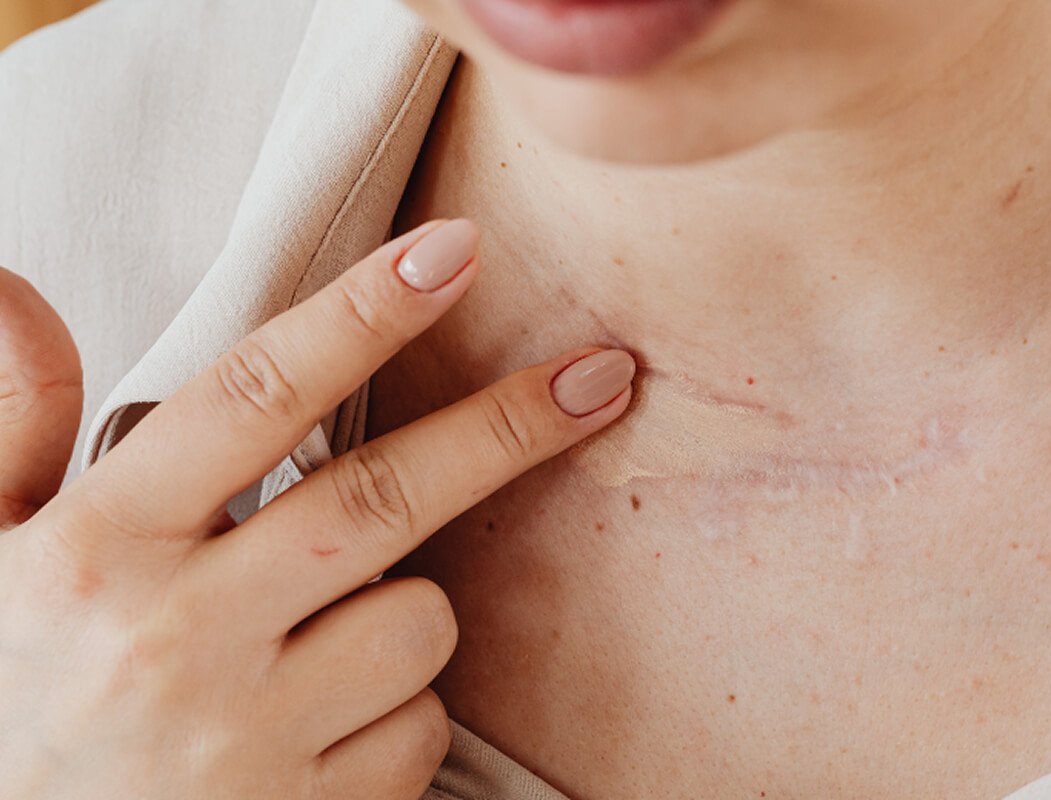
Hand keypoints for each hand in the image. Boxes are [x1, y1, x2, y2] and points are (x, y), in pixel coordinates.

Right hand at [0, 219, 635, 798]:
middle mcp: (179, 638)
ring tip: (319, 632)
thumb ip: (16, 420)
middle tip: (600, 376)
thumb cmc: (9, 694)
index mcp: (101, 548)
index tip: (453, 252)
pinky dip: (398, 712)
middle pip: (382, 499)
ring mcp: (248, 740)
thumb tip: (16, 288)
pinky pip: (419, 731)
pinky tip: (320, 725)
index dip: (362, 314)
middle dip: (507, 428)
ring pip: (421, 623)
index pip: (251, 399)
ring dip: (406, 605)